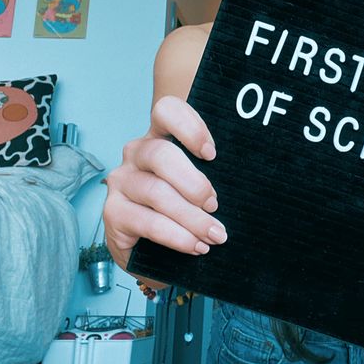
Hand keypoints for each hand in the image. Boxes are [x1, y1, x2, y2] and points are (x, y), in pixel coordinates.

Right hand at [103, 95, 227, 278]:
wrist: (155, 252)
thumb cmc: (187, 209)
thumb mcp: (201, 186)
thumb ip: (215, 174)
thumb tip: (251, 179)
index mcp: (160, 136)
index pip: (167, 111)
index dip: (189, 127)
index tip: (212, 154)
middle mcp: (137, 153)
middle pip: (161, 154)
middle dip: (194, 183)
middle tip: (215, 205)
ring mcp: (121, 182)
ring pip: (157, 193)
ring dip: (192, 218)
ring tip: (216, 235)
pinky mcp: (113, 213)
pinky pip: (149, 223)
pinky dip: (178, 237)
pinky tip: (196, 246)